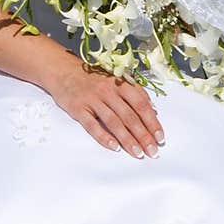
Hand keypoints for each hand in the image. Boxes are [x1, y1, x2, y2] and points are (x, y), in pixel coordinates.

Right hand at [48, 50, 164, 157]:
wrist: (63, 70)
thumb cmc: (94, 77)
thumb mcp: (116, 79)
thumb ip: (135, 93)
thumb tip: (153, 110)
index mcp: (121, 83)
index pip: (141, 104)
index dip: (152, 122)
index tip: (160, 137)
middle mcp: (109, 90)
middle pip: (129, 116)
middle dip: (143, 136)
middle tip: (153, 151)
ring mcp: (93, 99)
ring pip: (114, 122)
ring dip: (127, 139)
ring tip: (137, 153)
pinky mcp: (78, 108)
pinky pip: (92, 125)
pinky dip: (103, 137)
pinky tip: (114, 147)